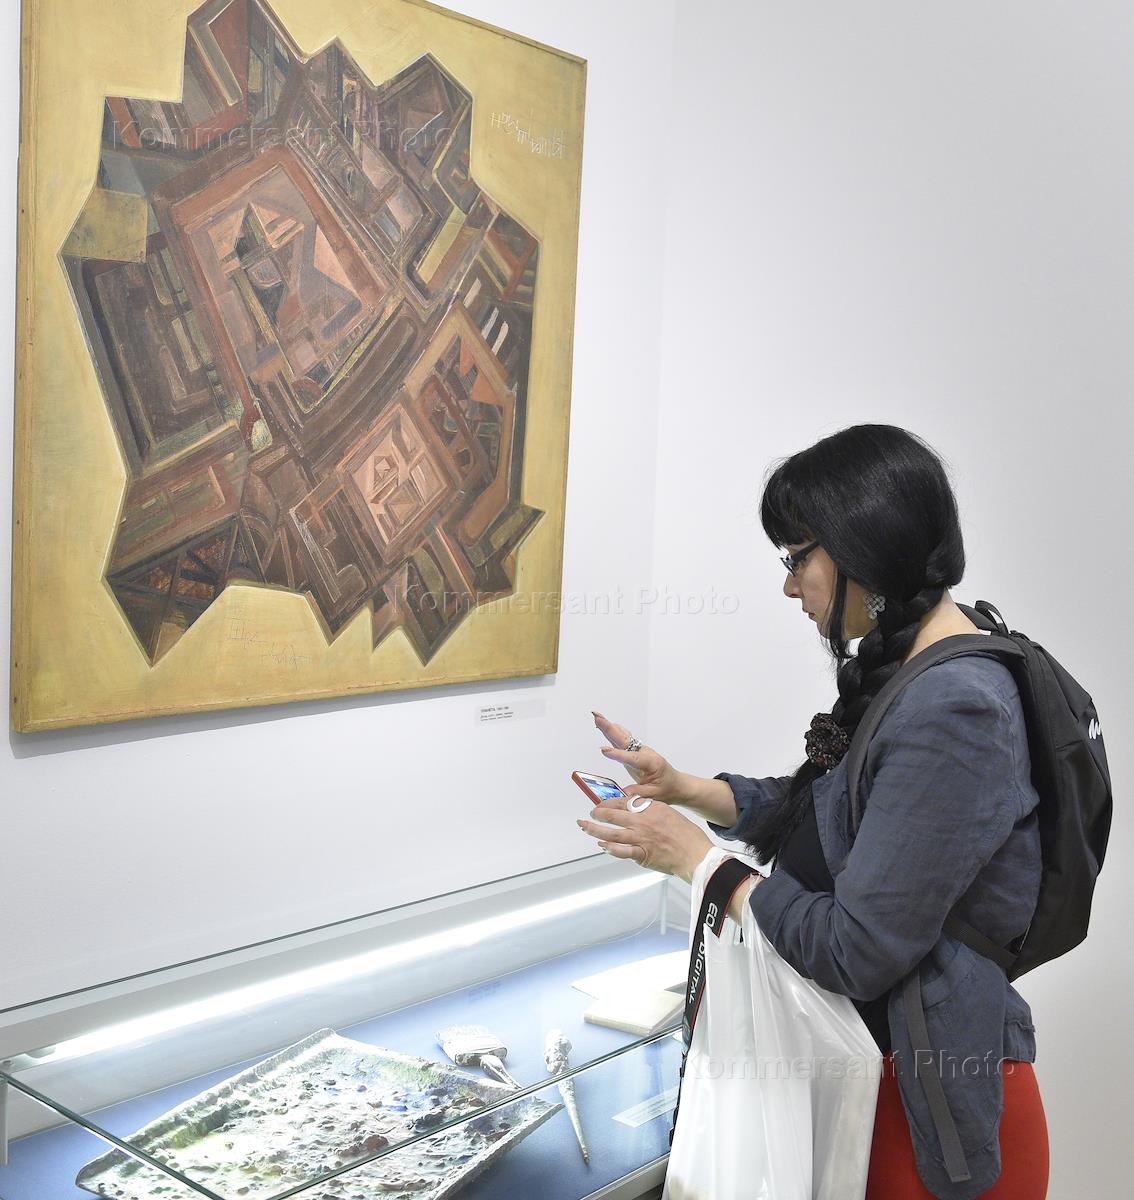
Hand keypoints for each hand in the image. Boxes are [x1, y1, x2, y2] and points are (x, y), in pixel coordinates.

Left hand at [576, 793, 712, 883]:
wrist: (695, 853)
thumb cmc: (686, 834)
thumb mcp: (669, 813)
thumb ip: (652, 811)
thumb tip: (637, 811)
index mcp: (651, 808)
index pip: (624, 801)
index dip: (609, 802)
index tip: (602, 804)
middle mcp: (642, 821)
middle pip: (613, 814)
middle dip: (598, 814)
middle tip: (590, 814)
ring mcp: (640, 838)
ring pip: (611, 833)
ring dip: (595, 830)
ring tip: (586, 827)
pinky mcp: (641, 854)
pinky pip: (620, 851)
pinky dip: (609, 848)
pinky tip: (603, 846)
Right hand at [592, 711, 682, 804]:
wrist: (676, 784)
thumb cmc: (667, 788)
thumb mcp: (655, 794)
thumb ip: (638, 793)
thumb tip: (623, 793)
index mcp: (651, 762)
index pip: (632, 758)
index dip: (618, 755)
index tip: (604, 750)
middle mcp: (644, 753)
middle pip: (625, 740)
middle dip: (610, 729)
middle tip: (598, 718)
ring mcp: (639, 750)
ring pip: (623, 737)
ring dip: (609, 727)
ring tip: (597, 718)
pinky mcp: (635, 751)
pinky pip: (623, 739)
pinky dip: (614, 731)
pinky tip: (607, 725)